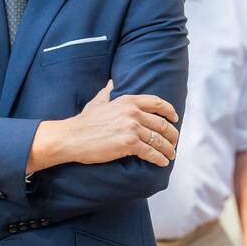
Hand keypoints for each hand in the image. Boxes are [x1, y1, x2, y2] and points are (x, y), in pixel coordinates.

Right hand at [62, 88, 179, 166]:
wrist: (71, 137)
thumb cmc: (84, 122)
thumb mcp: (98, 101)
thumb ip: (107, 92)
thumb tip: (111, 82)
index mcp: (128, 101)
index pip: (157, 103)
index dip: (169, 111)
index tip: (175, 119)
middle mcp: (133, 112)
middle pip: (162, 124)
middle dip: (172, 135)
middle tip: (174, 142)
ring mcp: (131, 128)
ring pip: (158, 140)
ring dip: (168, 149)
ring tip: (171, 156)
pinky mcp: (128, 144)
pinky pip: (150, 152)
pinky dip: (159, 158)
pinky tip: (162, 162)